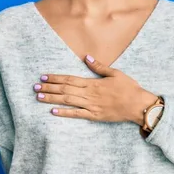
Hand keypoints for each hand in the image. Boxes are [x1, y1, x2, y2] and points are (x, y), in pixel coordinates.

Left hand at [34, 54, 157, 123]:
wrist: (138, 105)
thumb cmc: (129, 88)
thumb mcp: (115, 73)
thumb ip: (99, 67)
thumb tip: (87, 57)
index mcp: (93, 83)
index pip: (70, 79)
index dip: (55, 78)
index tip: (43, 77)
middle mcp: (89, 94)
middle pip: (65, 90)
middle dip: (49, 88)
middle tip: (35, 87)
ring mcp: (91, 106)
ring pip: (67, 101)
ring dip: (52, 99)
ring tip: (39, 97)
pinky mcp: (94, 116)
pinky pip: (77, 114)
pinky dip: (64, 113)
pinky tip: (53, 112)